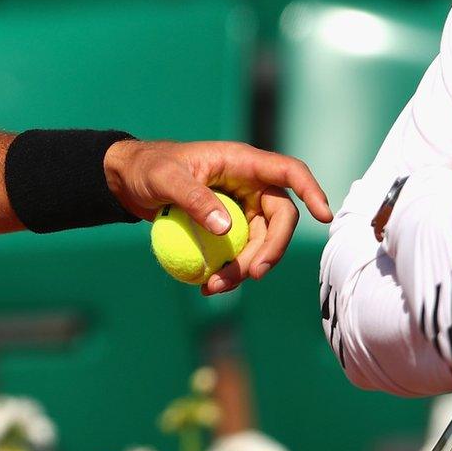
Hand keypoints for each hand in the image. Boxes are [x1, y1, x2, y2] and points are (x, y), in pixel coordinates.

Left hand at [103, 140, 333, 294]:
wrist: (128, 181)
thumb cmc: (148, 168)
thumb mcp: (166, 178)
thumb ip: (195, 199)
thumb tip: (227, 229)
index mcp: (242, 163)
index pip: (288, 172)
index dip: (311, 191)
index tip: (323, 216)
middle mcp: (248, 185)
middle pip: (279, 219)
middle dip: (271, 249)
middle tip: (252, 275)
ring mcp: (240, 208)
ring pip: (259, 242)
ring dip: (244, 268)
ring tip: (213, 288)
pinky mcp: (227, 227)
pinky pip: (238, 252)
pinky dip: (228, 271)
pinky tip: (207, 285)